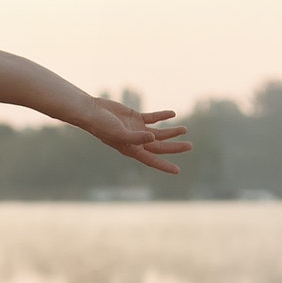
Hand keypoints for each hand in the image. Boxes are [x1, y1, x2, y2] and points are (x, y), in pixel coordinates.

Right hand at [77, 98, 191, 174]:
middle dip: (175, 147)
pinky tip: (173, 114)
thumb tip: (154, 137)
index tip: (177, 171)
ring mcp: (136, 129)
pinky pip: (153, 118)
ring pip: (159, 133)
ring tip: (185, 129)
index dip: (164, 165)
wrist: (92, 111)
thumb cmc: (102, 125)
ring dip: (171, 131)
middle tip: (189, 146)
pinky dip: (162, 116)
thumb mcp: (119, 133)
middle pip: (160, 146)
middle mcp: (136, 141)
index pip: (152, 160)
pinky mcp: (135, 117)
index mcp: (132, 149)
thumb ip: (137, 136)